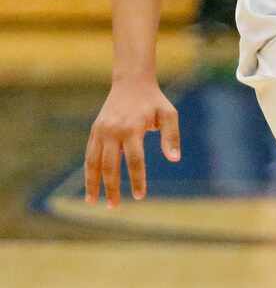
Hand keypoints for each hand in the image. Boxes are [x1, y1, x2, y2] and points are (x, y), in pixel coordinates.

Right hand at [85, 78, 180, 207]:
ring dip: (93, 184)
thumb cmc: (154, 101)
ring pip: (93, 163)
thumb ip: (171, 136)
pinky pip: (89, 155)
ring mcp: (101, 131)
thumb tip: (174, 159)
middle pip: (110, 166)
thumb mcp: (169, 114)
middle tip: (114, 207)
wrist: (132, 82)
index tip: (139, 196)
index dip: (137, 179)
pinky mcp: (95, 131)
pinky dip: (88, 172)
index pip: (134, 160)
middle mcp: (114, 131)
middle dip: (111, 188)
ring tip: (94, 202)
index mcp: (133, 128)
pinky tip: (90, 186)